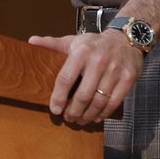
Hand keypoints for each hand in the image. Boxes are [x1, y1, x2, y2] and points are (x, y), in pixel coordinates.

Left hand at [28, 31, 143, 124]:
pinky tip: (96, 116)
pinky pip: (114, 102)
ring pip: (98, 101)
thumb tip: (31, 42)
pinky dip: (103, 113)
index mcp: (82, 51)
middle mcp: (99, 61)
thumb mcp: (74, 41)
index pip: (66, 78)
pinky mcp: (128, 79)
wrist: (126, 39)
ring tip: (80, 120)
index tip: (54, 109)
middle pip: (83, 95)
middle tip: (68, 118)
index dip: (58, 97)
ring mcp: (115, 70)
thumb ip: (53, 44)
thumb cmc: (95, 44)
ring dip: (87, 115)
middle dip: (73, 111)